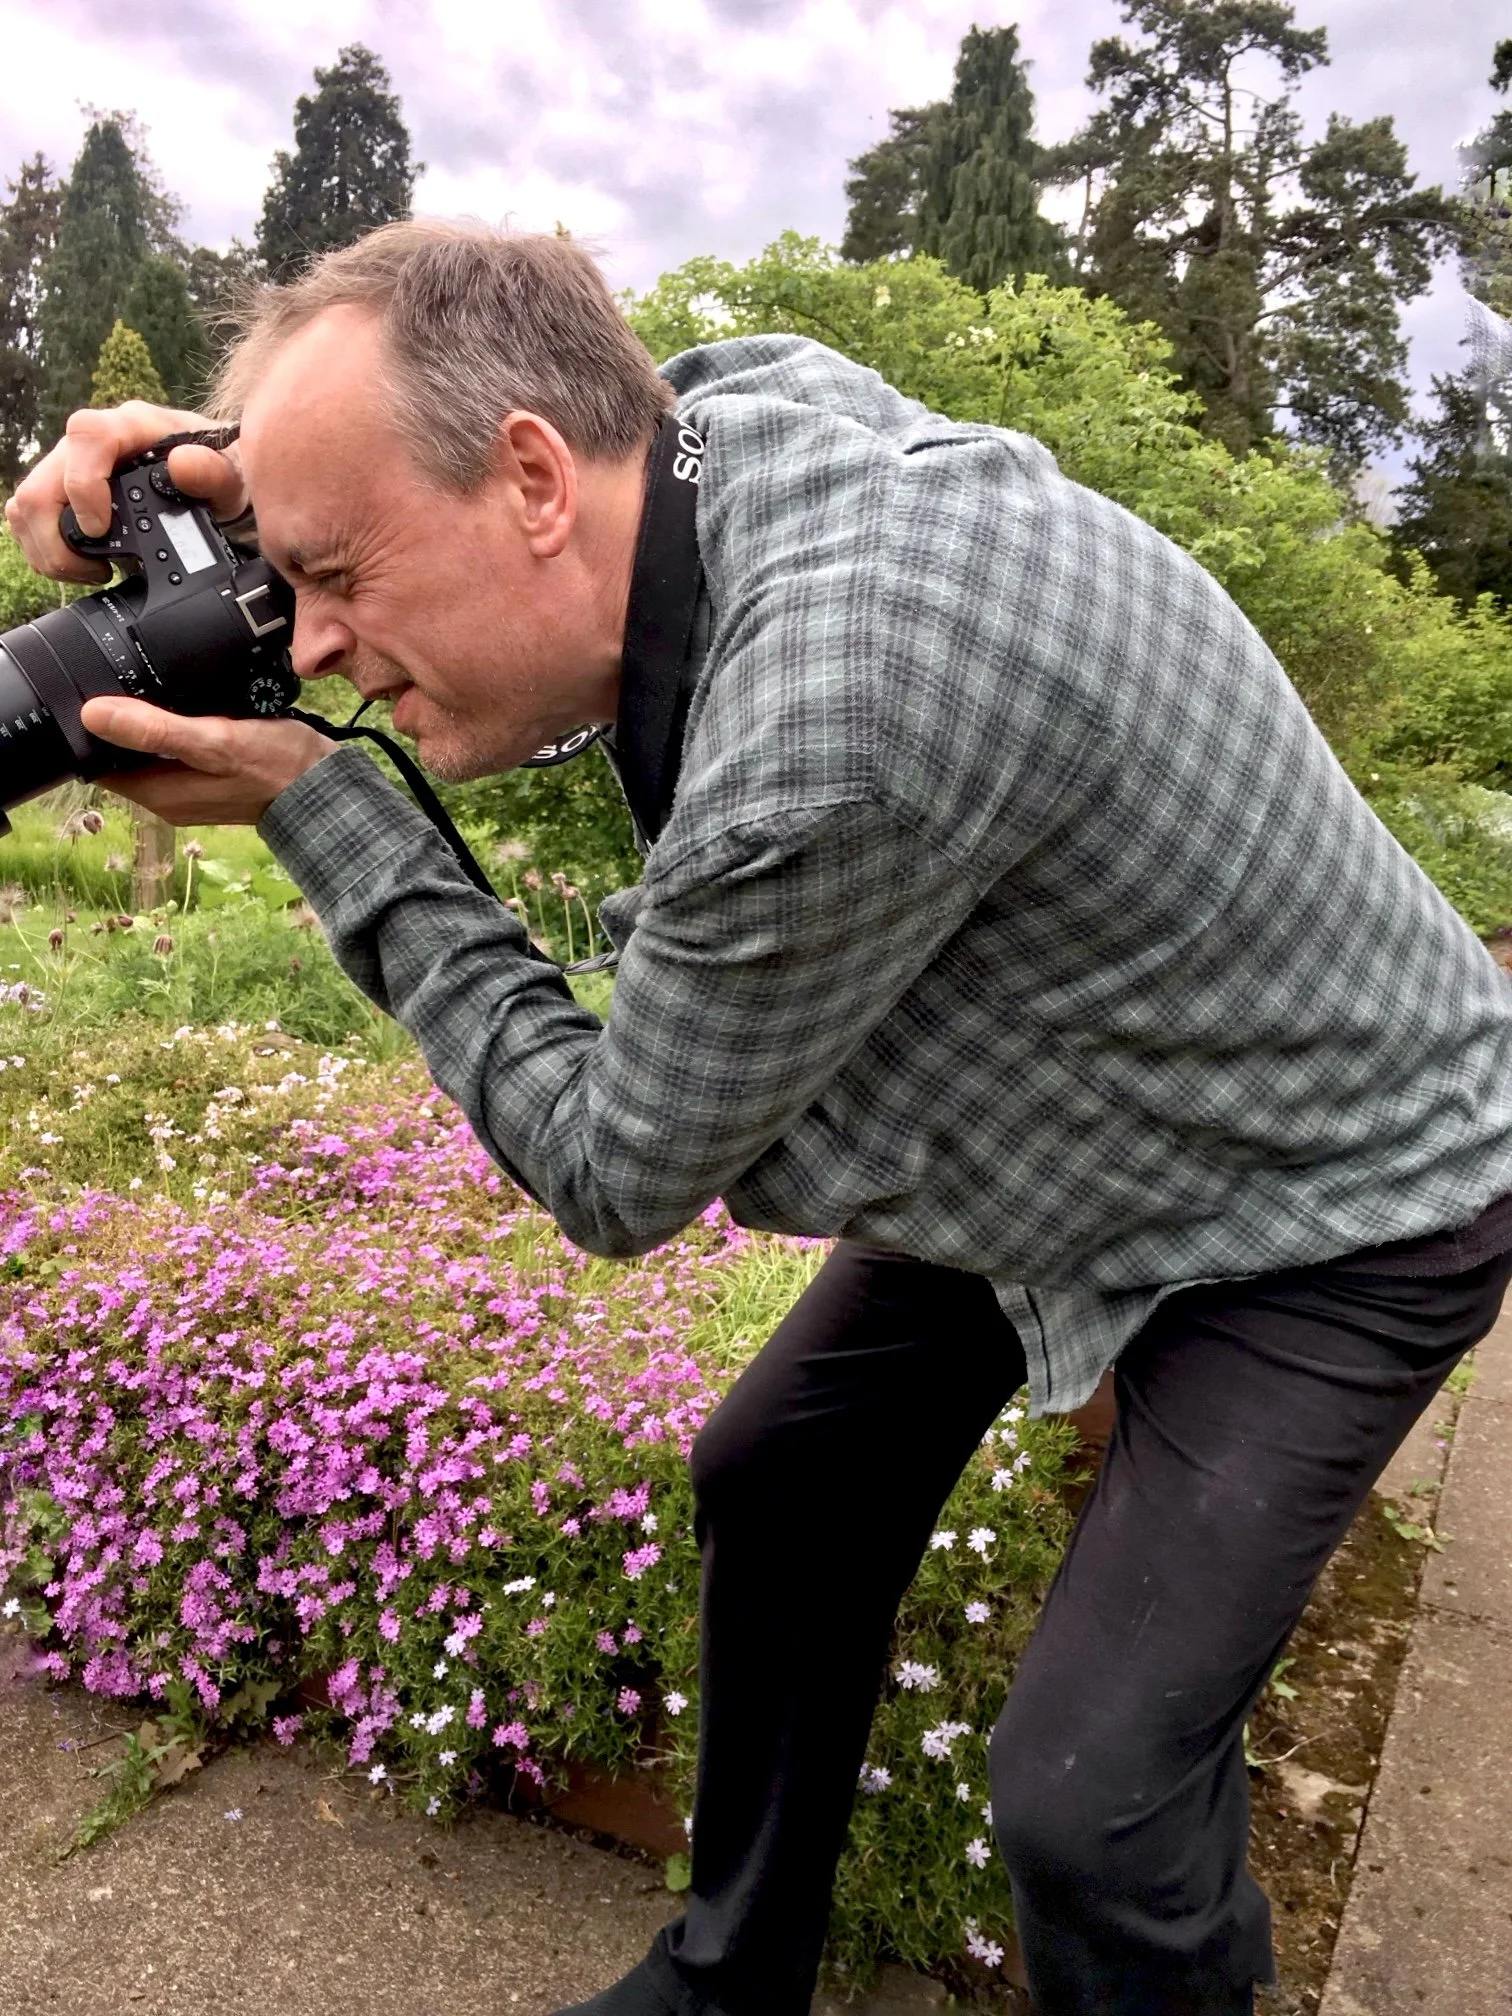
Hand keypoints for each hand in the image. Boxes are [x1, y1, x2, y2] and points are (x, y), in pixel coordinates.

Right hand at [5, 401, 247, 584]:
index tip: (101, 530)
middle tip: (97, 569)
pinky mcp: (62, 488)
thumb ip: (212, 470)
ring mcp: (71, 465)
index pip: (87, 437)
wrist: (212, 475)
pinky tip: (84, 564)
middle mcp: (91, 443)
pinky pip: (29, 518)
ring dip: (49, 549)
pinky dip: (47, 549)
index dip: (83, 485)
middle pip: (41, 484)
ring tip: (92, 571)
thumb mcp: (229, 473)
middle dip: (58, 539)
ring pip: (27, 505)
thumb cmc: (216, 470)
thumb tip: (181, 466)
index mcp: (130, 426)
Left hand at [78, 696, 336, 826]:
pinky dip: (173, 726)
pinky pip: (174, 748)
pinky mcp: (207, 777)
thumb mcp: (215, 742)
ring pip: (146, 749)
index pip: (97, 761)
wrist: (326, 787)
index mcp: (158, 794)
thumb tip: (92, 714)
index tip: (97, 688)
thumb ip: (156, 729)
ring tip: (154, 684)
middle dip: (119, 719)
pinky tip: (185, 703)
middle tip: (127, 676)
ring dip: (146, 721)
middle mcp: (166, 797)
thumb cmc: (276, 766)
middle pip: (120, 754)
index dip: (92, 726)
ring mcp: (187, 788)